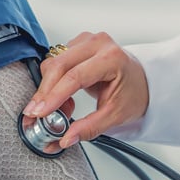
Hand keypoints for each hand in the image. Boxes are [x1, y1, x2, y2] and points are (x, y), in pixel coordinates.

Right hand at [23, 32, 148, 147]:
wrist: (143, 81)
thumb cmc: (134, 93)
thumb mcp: (115, 115)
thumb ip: (89, 128)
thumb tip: (66, 138)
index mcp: (111, 58)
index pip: (75, 76)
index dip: (54, 96)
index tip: (40, 112)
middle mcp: (98, 43)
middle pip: (59, 66)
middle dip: (44, 93)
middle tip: (36, 114)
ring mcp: (86, 41)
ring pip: (53, 62)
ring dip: (48, 88)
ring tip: (58, 109)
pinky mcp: (77, 44)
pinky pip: (55, 60)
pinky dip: (52, 80)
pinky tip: (62, 95)